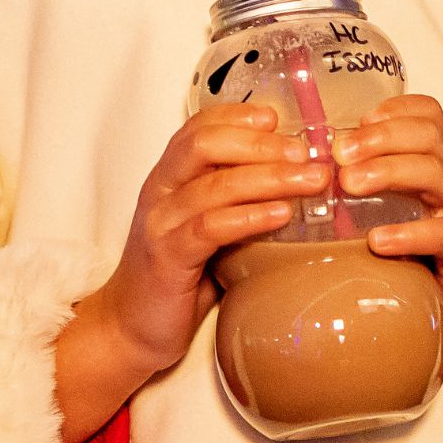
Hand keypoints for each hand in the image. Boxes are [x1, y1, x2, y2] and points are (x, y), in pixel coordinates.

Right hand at [75, 103, 327, 379]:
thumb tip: (296, 178)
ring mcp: (160, 223)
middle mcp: (160, 191)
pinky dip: (250, 216)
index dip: (238, 115)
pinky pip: (210, 228)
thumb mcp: (205, 227)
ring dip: (270, 178)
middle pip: (205, 145)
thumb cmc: (177, 276)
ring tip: (311, 180)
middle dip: (260, 143)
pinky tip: (281, 214)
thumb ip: (234, 200)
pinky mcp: (167, 258)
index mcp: (169, 177)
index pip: (199, 127)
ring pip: (214, 185)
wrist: (130, 326)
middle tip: (304, 151)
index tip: (277, 117)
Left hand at [332, 94, 442, 367]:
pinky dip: (409, 233)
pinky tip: (378, 239)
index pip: (427, 113)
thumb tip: (311, 172)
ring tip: (351, 184)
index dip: (393, 110)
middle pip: (427, 135)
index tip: (357, 122)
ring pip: (436, 173)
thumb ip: (371, 183)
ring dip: (389, 172)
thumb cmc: (429, 242)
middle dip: (380, 138)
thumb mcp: (404, 201)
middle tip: (340, 154)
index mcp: (440, 157)